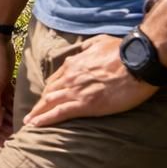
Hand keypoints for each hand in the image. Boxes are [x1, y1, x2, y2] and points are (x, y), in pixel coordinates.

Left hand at [24, 33, 156, 128]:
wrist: (137, 62)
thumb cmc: (123, 51)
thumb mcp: (100, 42)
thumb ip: (89, 47)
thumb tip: (85, 49)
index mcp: (74, 63)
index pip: (56, 79)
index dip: (49, 89)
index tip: (44, 97)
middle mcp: (70, 77)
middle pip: (49, 92)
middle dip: (39, 104)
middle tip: (32, 114)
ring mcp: (76, 90)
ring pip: (49, 102)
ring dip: (37, 113)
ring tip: (29, 122)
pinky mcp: (85, 104)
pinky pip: (59, 113)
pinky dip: (45, 119)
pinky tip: (36, 125)